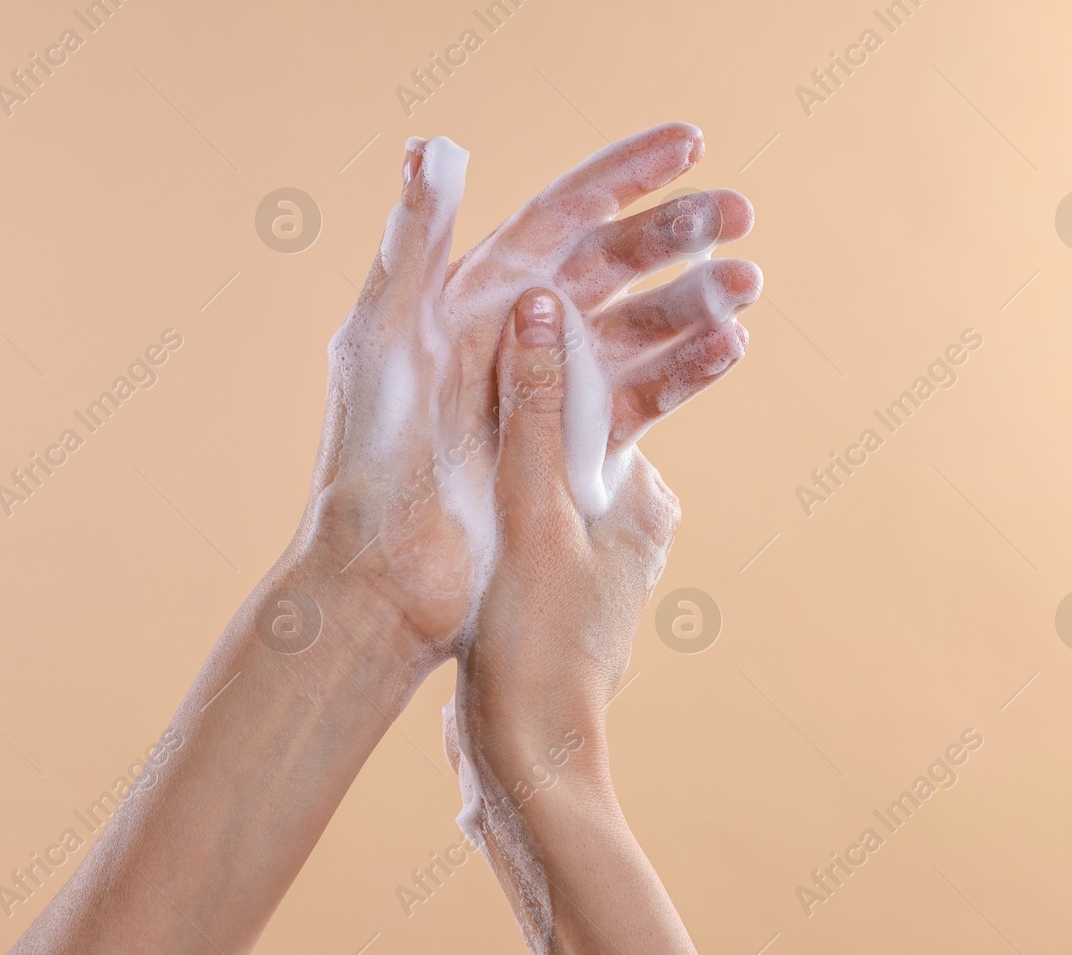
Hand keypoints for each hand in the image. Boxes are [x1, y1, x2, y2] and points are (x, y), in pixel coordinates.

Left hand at [298, 126, 756, 656]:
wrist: (384, 571)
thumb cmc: (365, 451)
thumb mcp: (379, 336)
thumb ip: (412, 242)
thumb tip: (429, 144)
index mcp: (474, 291)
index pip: (561, 213)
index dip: (625, 173)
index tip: (691, 141)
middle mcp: (520, 330)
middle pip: (613, 263)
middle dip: (678, 233)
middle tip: (741, 214)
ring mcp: (552, 389)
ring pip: (639, 326)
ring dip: (695, 300)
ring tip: (748, 285)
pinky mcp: (575, 446)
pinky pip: (643, 398)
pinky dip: (686, 372)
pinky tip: (728, 348)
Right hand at [444, 288, 718, 953]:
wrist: (525, 764)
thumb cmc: (540, 647)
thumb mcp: (533, 516)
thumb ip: (536, 412)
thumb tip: (542, 306)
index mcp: (641, 496)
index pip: (599, 388)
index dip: (542, 349)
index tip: (488, 314)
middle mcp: (626, 522)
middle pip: (564, 428)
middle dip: (514, 397)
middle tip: (445, 365)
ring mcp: (587, 559)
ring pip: (532, 474)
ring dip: (488, 449)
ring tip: (430, 424)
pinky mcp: (547, 590)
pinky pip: (511, 518)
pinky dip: (479, 500)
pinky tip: (434, 491)